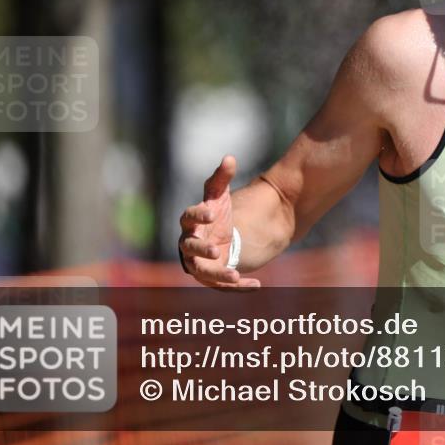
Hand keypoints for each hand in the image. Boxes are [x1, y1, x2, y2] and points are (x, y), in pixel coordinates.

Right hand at [178, 155, 260, 289]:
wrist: (227, 234)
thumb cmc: (218, 213)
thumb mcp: (220, 195)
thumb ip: (222, 178)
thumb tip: (230, 158)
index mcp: (191, 222)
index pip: (188, 218)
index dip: (197, 216)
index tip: (211, 214)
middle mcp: (190, 244)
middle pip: (190, 248)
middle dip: (201, 250)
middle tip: (216, 250)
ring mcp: (200, 262)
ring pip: (204, 272)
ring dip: (218, 275)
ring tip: (234, 275)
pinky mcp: (213, 276)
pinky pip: (223, 284)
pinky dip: (239, 287)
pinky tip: (257, 285)